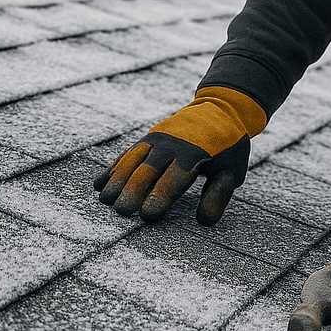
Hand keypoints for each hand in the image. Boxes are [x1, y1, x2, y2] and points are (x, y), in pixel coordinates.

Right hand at [93, 86, 266, 225]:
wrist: (220, 108)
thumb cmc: (228, 148)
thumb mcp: (231, 170)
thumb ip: (218, 194)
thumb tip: (204, 221)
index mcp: (195, 153)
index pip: (175, 177)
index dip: (160, 196)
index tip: (147, 215)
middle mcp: (172, 143)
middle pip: (149, 169)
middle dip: (134, 190)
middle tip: (121, 211)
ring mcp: (157, 138)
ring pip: (133, 159)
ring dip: (117, 179)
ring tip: (104, 199)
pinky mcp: (148, 137)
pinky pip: (128, 153)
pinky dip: (113, 167)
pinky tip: (99, 183)